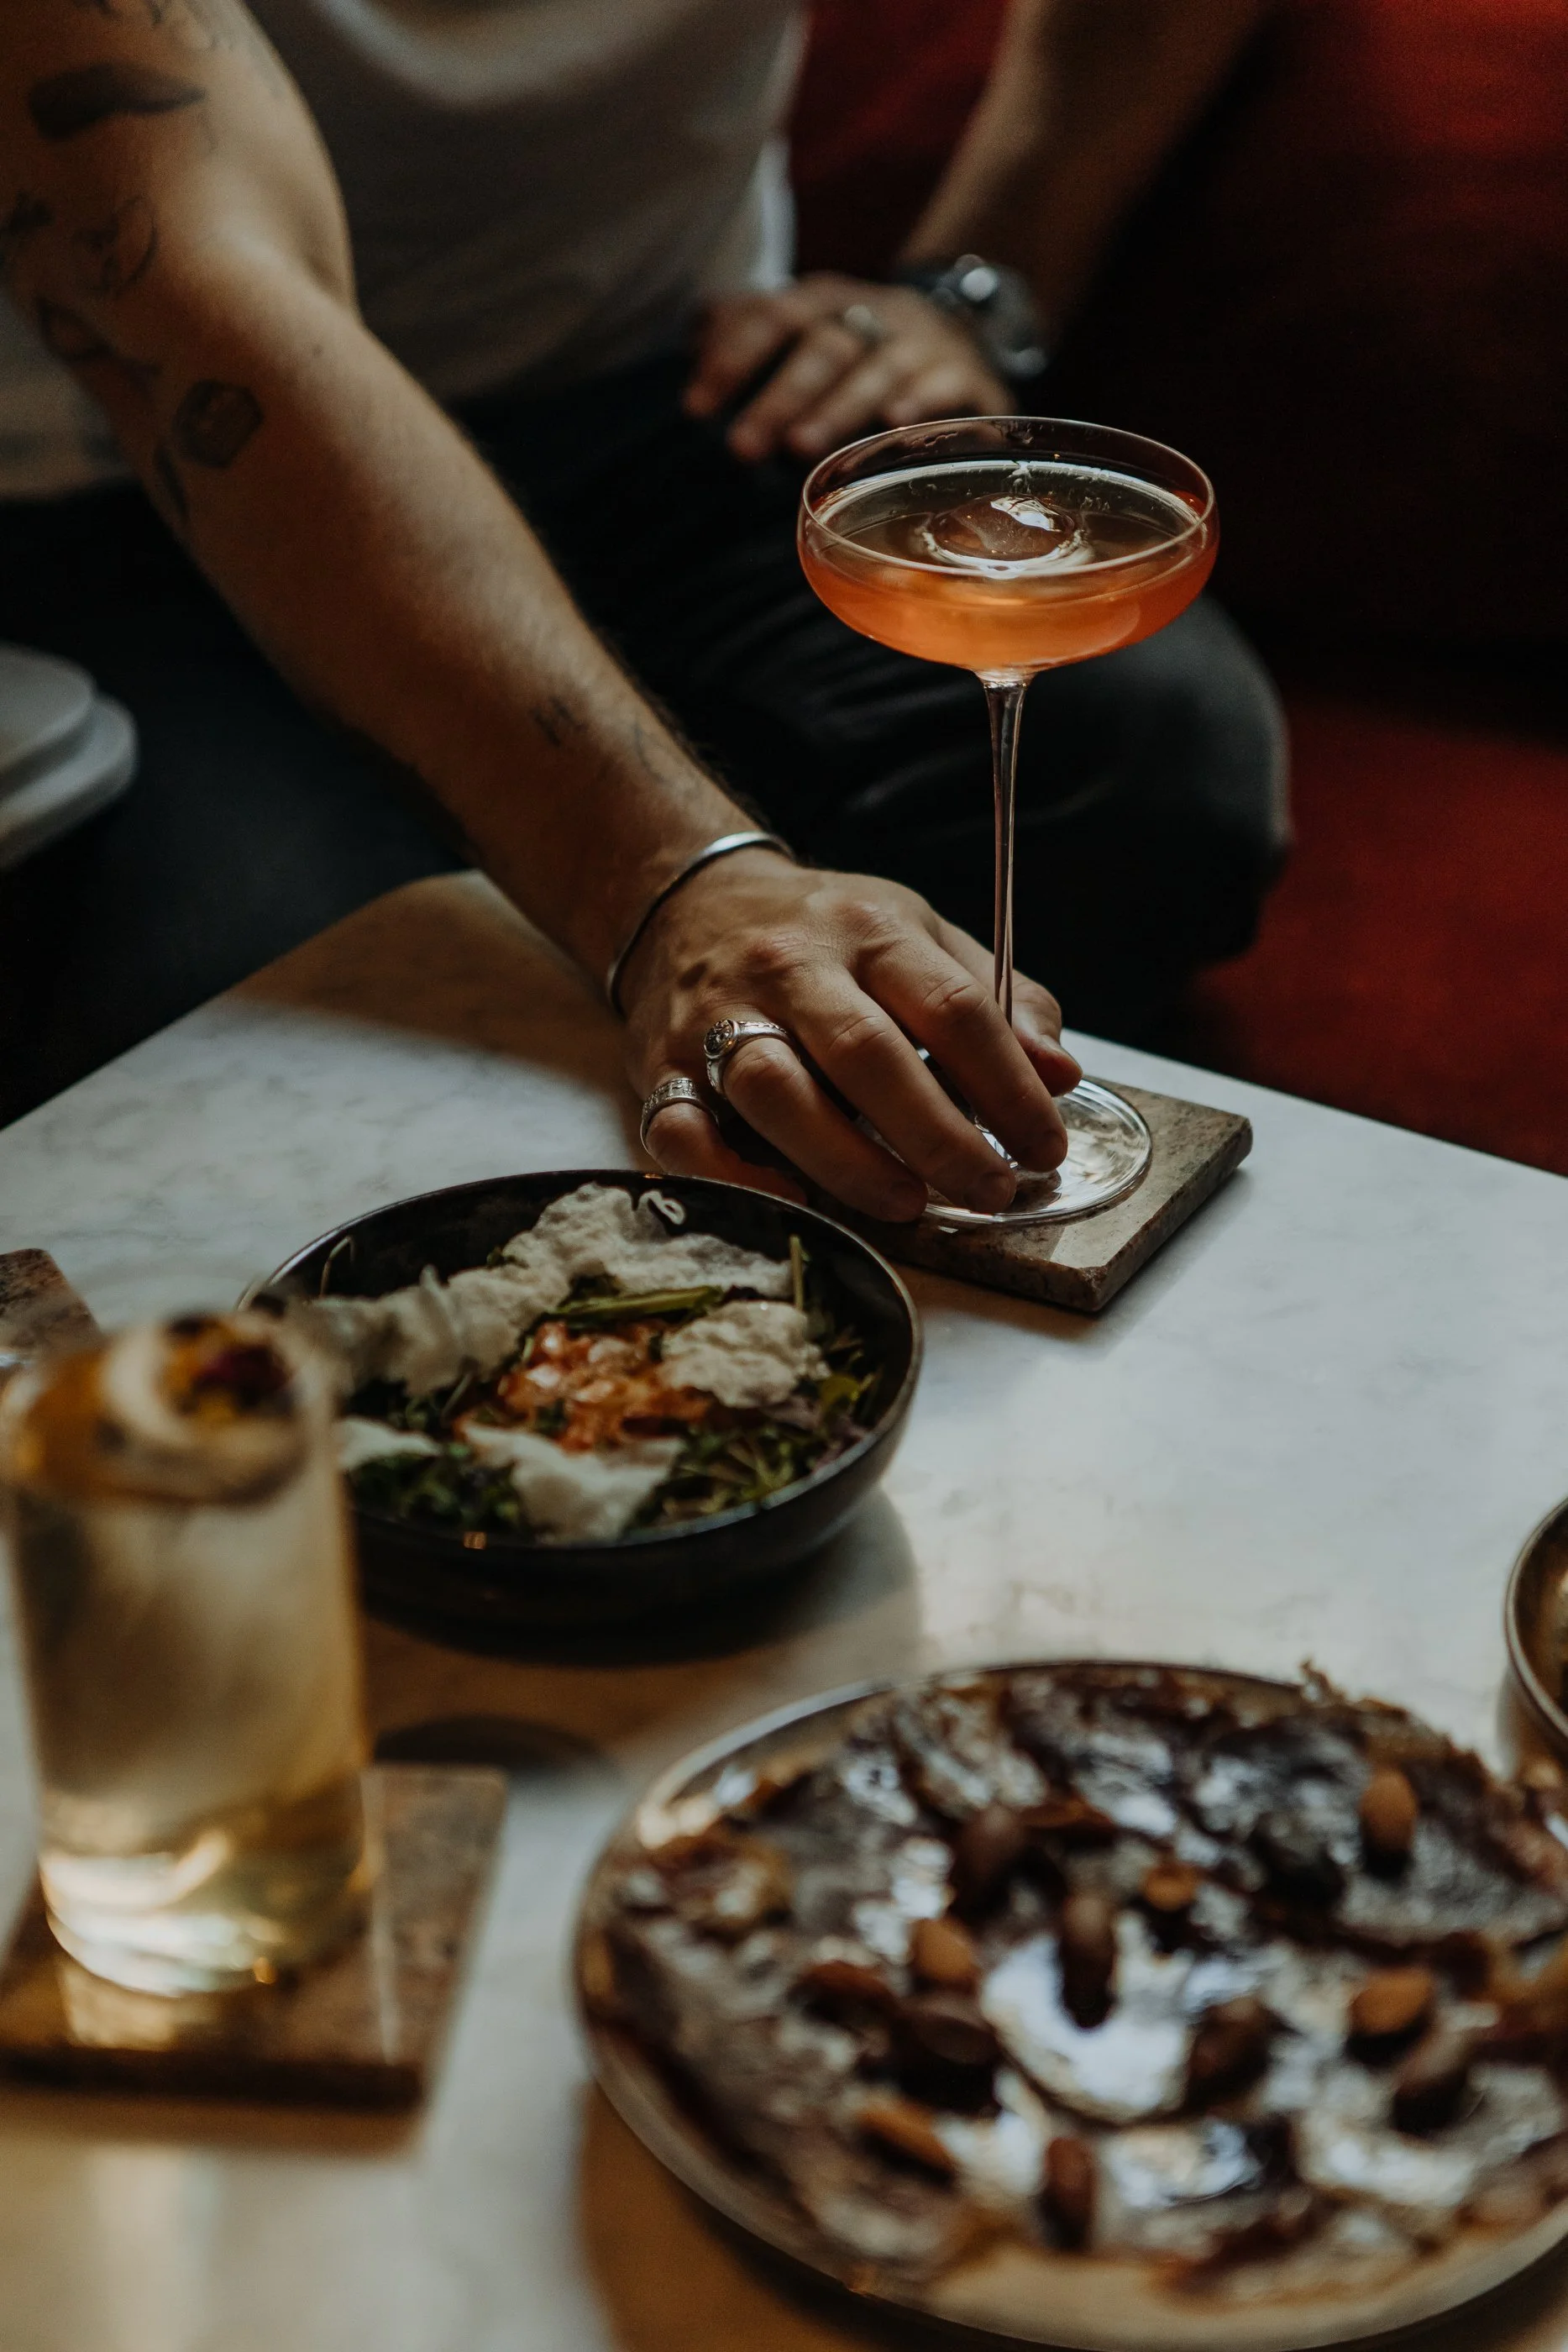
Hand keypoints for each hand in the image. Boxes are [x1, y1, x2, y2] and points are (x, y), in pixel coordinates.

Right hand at [620, 851, 1080, 1220]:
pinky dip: (731, 1174)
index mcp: (868, 931)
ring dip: (846, 1160)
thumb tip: (1060, 1075)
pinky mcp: (657, 1065)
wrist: (687, 899)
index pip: (952, 1008)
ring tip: (906, 1203)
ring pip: (775, 1091)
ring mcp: (716, 1016)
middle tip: (989, 1191)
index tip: (1044, 1148)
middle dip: (938, 1135)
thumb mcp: (920, 936)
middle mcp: (790, 968)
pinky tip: (790, 1199)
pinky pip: (680, 1130)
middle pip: (868, 1055)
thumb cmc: (825, 935)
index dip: (1009, 1086)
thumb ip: (997, 1001)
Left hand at [684, 274, 1009, 464]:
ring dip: (837, 408)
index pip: (771, 317)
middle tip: (741, 449)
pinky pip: (946, 384)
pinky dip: (921, 401)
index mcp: (824, 301)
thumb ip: (749, 332)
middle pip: (823, 348)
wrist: (956, 333)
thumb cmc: (857, 350)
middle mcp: (873, 314)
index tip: (695, 408)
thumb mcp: (804, 330)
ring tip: (801, 449)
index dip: (732, 357)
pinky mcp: (966, 376)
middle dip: (780, 397)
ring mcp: (921, 344)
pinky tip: (893, 425)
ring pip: (877, 369)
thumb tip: (692, 339)